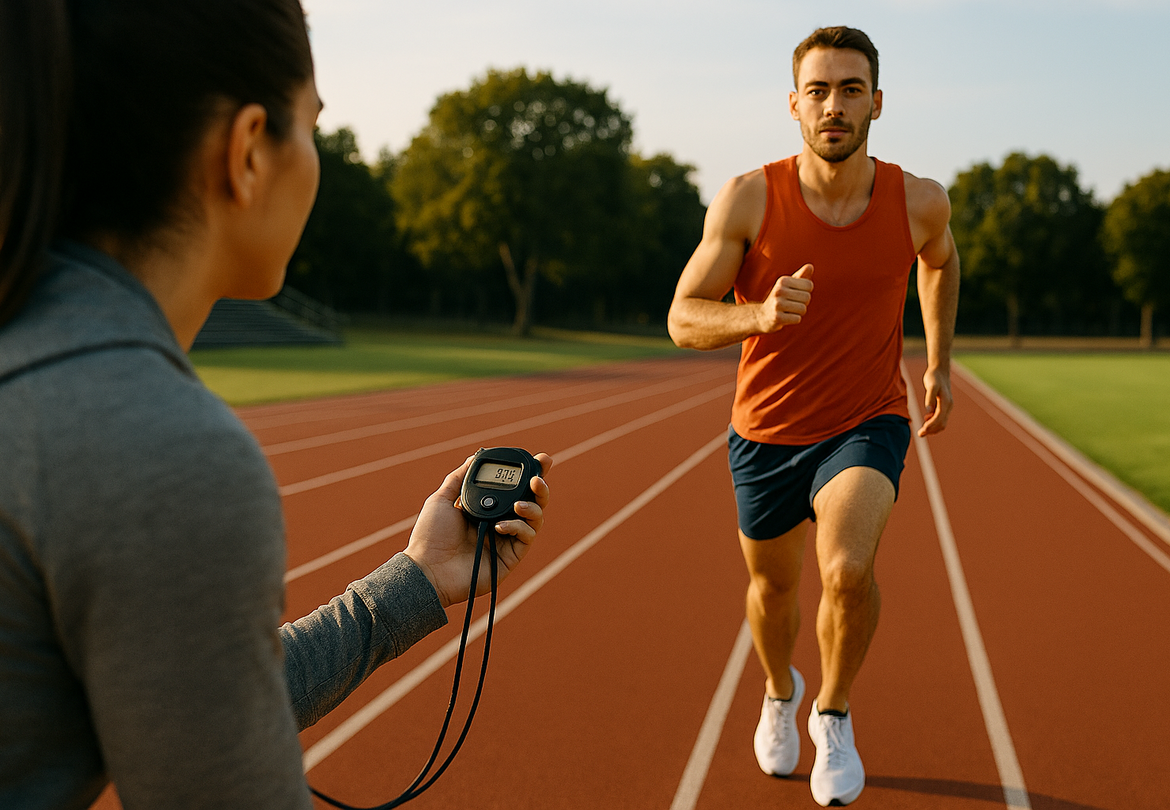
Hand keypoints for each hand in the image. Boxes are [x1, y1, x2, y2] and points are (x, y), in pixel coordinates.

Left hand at [404, 453, 552, 606]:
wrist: (427, 569)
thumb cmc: (430, 537)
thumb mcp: (441, 499)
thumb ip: (459, 477)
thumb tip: (475, 457)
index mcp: (486, 509)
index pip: (513, 489)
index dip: (529, 475)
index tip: (540, 460)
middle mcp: (499, 523)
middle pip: (531, 502)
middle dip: (541, 488)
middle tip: (538, 479)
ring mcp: (506, 541)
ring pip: (535, 519)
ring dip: (533, 507)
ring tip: (520, 504)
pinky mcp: (510, 558)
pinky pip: (526, 537)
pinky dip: (518, 527)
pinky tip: (501, 526)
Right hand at [756, 264, 813, 332]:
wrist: (762, 316)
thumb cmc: (780, 298)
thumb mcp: (788, 285)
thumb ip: (801, 276)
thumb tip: (810, 266)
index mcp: (782, 280)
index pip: (809, 285)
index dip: (806, 292)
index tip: (795, 295)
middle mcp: (779, 290)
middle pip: (807, 297)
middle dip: (803, 303)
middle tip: (792, 304)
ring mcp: (777, 304)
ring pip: (803, 309)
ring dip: (799, 312)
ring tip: (788, 311)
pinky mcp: (777, 318)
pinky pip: (797, 319)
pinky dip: (794, 320)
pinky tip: (785, 318)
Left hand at [918, 367, 952, 436]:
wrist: (939, 371)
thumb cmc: (934, 377)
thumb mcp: (931, 386)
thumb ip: (929, 398)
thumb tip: (928, 411)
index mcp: (946, 402)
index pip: (939, 419)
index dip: (930, 426)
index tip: (921, 431)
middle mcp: (948, 406)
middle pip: (941, 423)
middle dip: (931, 430)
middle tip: (920, 434)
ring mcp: (947, 406)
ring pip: (942, 423)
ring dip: (932, 429)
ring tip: (921, 431)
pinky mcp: (944, 405)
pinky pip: (940, 418)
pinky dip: (933, 423)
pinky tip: (925, 420)